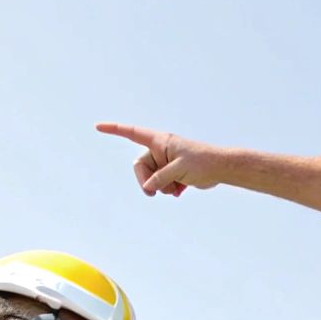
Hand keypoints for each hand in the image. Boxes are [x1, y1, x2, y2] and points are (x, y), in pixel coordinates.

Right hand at [95, 122, 228, 197]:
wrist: (222, 169)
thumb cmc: (203, 162)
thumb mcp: (179, 170)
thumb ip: (161, 178)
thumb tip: (148, 189)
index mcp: (160, 141)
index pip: (132, 133)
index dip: (114, 130)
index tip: (98, 127)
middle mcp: (161, 150)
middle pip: (140, 166)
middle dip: (147, 181)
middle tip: (155, 193)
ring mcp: (166, 162)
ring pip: (152, 179)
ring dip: (162, 187)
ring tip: (178, 187)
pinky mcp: (174, 173)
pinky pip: (162, 184)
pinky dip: (169, 189)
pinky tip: (182, 189)